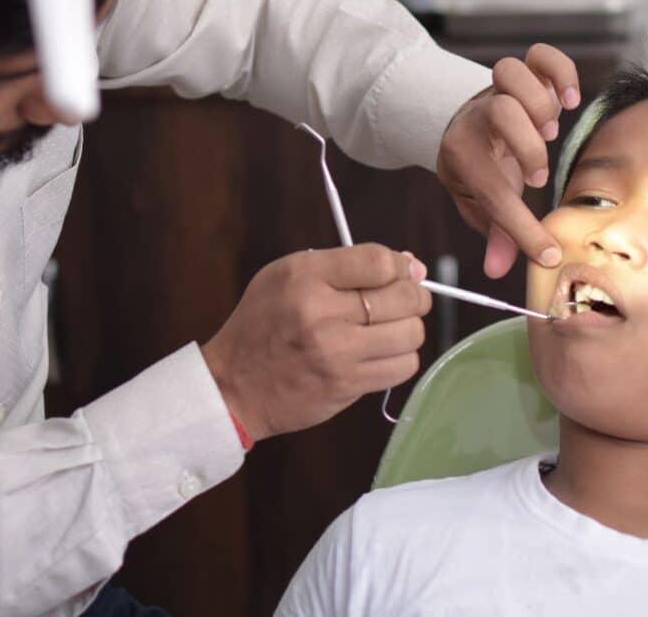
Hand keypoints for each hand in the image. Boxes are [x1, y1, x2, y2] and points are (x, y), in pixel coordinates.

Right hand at [201, 244, 431, 442]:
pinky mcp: (346, 385)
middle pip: (403, 297)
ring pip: (410, 334)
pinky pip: (402, 367)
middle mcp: (320, 312)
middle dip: (414, 296)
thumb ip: (346, 265)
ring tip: (390, 330)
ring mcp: (335, 352)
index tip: (403, 272)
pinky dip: (400, 359)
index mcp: (305, 276)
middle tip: (405, 301)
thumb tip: (410, 264)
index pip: (378, 260)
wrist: (233, 385)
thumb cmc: (262, 325)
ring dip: (408, 330)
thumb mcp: (288, 276)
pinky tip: (382, 354)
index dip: (401, 265)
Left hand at [436, 43, 580, 278]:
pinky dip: (560, 72)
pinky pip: (540, 54)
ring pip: (512, 73)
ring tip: (549, 132)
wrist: (462, 123)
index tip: (548, 251)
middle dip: (528, 147)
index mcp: (462, 155)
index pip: (492, 191)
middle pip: (502, 112)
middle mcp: (478, 117)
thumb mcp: (478, 203)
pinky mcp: (524, 72)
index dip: (522, 228)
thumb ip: (494, 235)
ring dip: (540, 105)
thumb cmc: (478, 168)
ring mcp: (500, 90)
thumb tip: (499, 272)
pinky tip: (569, 100)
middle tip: (536, 176)